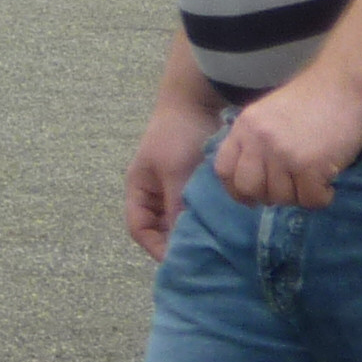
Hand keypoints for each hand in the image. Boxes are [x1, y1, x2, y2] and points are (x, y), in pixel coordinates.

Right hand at [125, 96, 219, 260]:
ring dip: (193, 230)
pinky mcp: (194, 181)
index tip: (180, 260)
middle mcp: (154, 192)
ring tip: (214, 243)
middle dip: (176, 242)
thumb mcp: (174, 173)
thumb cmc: (177, 135)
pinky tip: (222, 225)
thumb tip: (182, 243)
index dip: (155, 247)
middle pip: (159, 227)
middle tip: (202, 256)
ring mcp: (174, 186)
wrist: (196, 101)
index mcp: (139, 189)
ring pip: (179, 219)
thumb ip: (175, 207)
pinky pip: (196, 207)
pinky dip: (205, 217)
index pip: (139, 228)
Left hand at [211, 72, 361, 216]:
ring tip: (312, 181)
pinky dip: (322, 198)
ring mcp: (283, 154)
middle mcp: (258, 141)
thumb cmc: (309, 100)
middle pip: (250, 188)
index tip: (250, 199)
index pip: (224, 169)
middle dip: (268, 197)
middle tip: (289, 190)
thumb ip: (254, 141)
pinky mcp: (311, 165)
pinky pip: (311, 200)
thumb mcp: (266, 114)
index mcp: (244, 127)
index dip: (235, 190)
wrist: (342, 85)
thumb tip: (251, 180)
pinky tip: (328, 184)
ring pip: (282, 198)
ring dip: (299, 196)